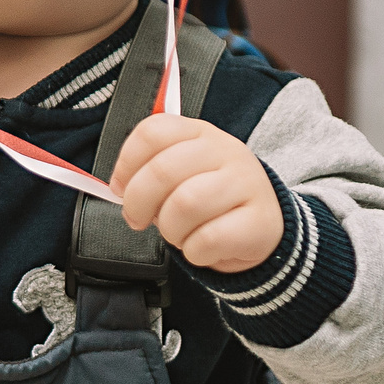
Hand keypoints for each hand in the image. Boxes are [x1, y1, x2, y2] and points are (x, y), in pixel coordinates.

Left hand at [108, 112, 284, 272]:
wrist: (264, 225)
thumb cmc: (212, 198)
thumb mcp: (184, 172)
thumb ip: (151, 172)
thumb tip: (119, 188)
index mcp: (200, 133)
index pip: (153, 132)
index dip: (126, 163)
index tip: (120, 187)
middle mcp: (225, 151)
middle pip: (163, 170)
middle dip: (138, 203)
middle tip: (137, 219)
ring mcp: (246, 184)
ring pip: (185, 204)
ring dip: (170, 229)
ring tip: (177, 233)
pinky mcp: (259, 221)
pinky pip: (208, 239)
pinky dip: (193, 251)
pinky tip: (199, 248)